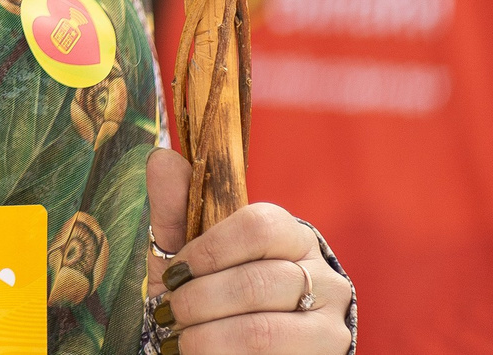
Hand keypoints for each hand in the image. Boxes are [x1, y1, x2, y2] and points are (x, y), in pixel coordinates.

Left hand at [145, 150, 353, 352]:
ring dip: (208, 336)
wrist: (246, 344)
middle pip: (257, 283)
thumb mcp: (189, 251)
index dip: (208, 250)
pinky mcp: (327, 354)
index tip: (174, 271)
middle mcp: (323, 274)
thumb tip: (162, 157)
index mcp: (290, 235)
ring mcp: (329, 319)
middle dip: (199, 301)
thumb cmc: (214, 288)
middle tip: (170, 313)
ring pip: (263, 330)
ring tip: (181, 339)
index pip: (259, 226)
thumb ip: (176, 209)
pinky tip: (200, 353)